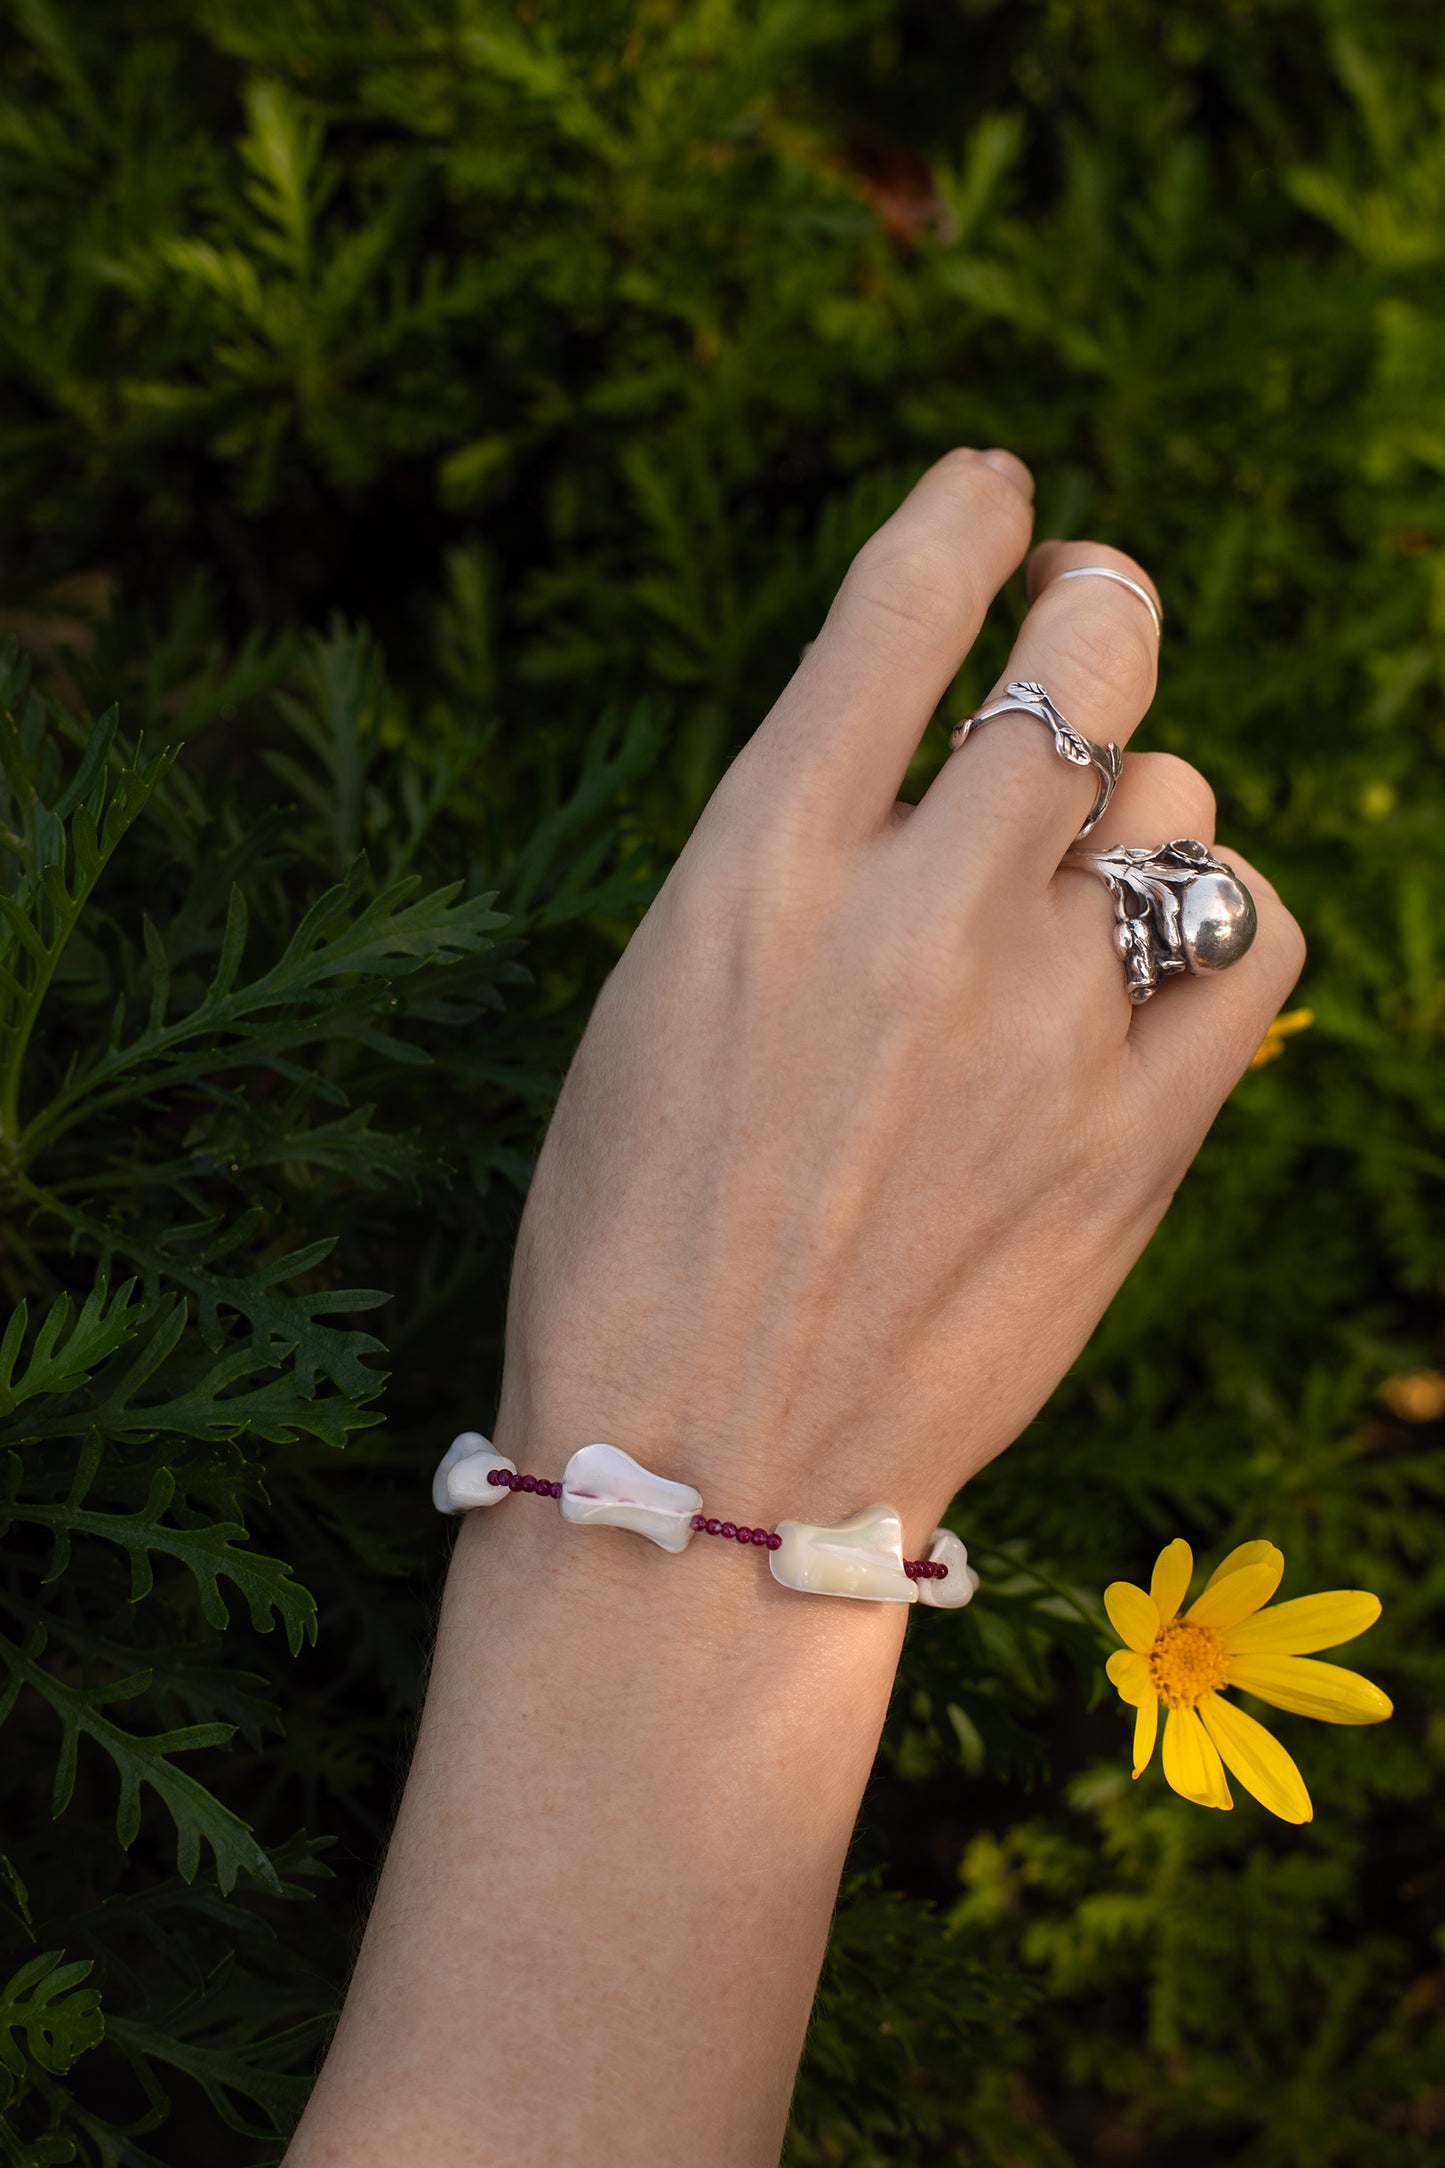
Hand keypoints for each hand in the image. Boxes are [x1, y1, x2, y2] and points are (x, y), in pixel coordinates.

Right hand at [496, 448, 1303, 1545]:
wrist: (706, 1468)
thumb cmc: (633, 1244)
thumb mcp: (654, 1011)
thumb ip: (790, 877)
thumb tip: (923, 779)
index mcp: (752, 870)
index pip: (901, 609)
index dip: (965, 517)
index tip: (993, 495)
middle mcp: (913, 916)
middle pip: (1090, 657)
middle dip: (1095, 606)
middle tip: (1086, 610)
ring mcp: (1040, 1026)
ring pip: (1172, 799)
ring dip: (1132, 809)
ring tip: (1081, 873)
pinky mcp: (1134, 1138)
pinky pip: (1246, 937)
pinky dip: (1215, 913)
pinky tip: (1162, 949)